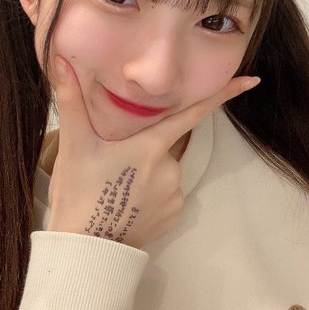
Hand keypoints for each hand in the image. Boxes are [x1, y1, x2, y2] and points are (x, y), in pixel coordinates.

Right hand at [46, 55, 259, 248]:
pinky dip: (153, 193)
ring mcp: (175, 195)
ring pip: (165, 170)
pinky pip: (169, 194)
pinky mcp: (175, 216)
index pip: (193, 114)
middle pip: (165, 144)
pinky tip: (129, 202)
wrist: (85, 250)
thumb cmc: (79, 192)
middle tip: (112, 165)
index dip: (222, 95)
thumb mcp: (75, 145)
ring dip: (148, 171)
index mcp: (151, 146)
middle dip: (145, 148)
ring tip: (116, 187)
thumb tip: (58, 60)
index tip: (251, 80)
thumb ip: (70, 100)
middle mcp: (171, 168)